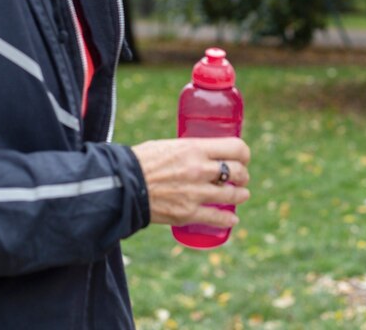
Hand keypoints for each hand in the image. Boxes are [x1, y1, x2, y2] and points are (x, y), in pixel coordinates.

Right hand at [131, 137, 250, 226]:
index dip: (244, 153)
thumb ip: (189, 150)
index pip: (236, 148)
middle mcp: (200, 170)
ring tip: (242, 195)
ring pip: (232, 195)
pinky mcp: (187, 213)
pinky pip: (216, 218)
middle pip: (237, 172)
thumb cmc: (141, 161)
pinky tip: (232, 220)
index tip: (243, 157)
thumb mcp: (169, 146)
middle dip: (243, 175)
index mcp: (195, 149)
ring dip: (240, 195)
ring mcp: (195, 193)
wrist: (121, 185)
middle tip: (241, 177)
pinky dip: (228, 220)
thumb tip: (201, 153)